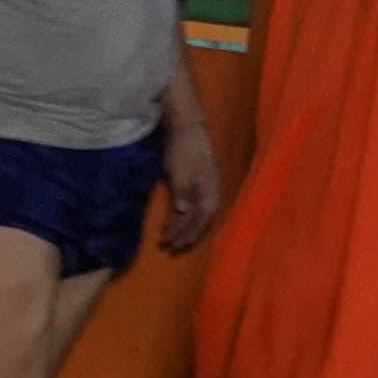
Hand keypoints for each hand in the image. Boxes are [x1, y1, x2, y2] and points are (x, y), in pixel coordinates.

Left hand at [160, 115, 224, 251]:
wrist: (186, 129)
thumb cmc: (185, 151)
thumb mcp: (182, 173)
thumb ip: (184, 193)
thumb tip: (184, 213)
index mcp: (210, 191)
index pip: (203, 219)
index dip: (190, 233)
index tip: (175, 244)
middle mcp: (209, 193)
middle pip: (199, 220)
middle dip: (185, 235)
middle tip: (169, 248)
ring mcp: (202, 189)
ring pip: (194, 214)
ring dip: (181, 227)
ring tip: (167, 240)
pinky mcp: (192, 184)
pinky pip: (189, 206)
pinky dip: (180, 216)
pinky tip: (173, 222)